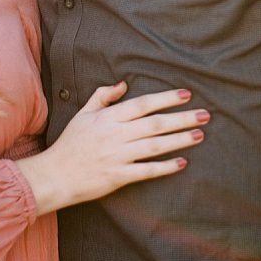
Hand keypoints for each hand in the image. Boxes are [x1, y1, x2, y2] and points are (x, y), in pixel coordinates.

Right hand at [15, 81, 207, 214]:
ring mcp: (117, 156)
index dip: (165, 98)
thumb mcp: (83, 114)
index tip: (186, 95)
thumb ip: (103, 97)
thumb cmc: (70, 143)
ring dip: (179, 140)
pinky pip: (146, 171)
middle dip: (182, 118)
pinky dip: (165, 167)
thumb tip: (124, 83)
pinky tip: (182, 162)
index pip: (142, 104)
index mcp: (108, 118)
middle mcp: (115, 135)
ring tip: (199, 135)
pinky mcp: (118, 176)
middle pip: (155, 124)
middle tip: (205, 115)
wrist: (55, 175)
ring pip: (155, 145)